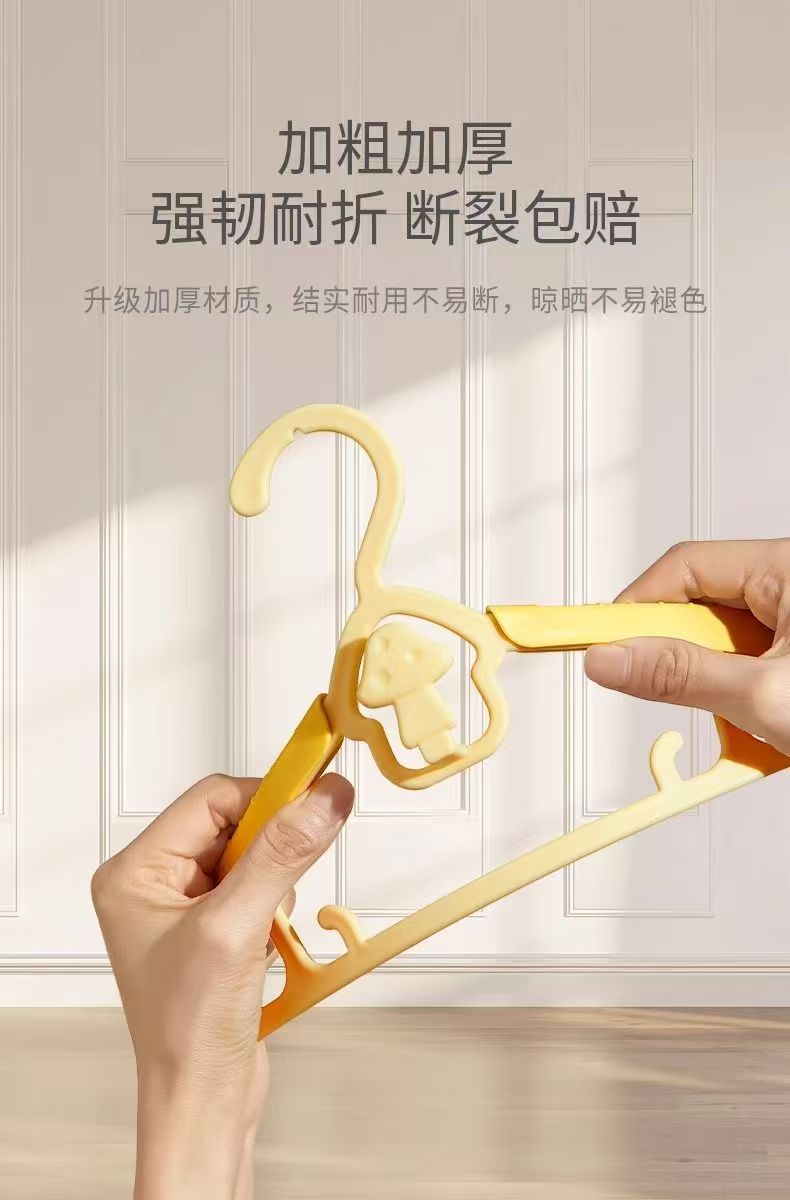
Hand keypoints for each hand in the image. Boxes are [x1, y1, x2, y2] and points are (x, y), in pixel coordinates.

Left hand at [92, 770, 353, 1199]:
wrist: (203, 1102)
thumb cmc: (186, 1033)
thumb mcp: (234, 929)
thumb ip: (280, 856)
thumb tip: (321, 800)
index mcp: (136, 872)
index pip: (211, 798)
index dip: (267, 794)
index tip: (319, 788)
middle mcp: (155, 883)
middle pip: (233, 822)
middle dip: (273, 843)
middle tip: (302, 858)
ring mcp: (186, 908)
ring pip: (252, 854)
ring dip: (278, 877)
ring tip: (271, 921)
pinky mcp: (216, 931)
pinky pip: (259, 887)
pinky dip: (279, 903)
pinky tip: (273, 936)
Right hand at [583, 538, 789, 754]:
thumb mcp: (764, 695)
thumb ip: (682, 676)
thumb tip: (612, 658)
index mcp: (786, 568)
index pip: (684, 567)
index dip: (637, 606)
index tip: (596, 639)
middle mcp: (789, 585)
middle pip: (700, 605)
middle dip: (679, 654)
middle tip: (658, 688)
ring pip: (723, 641)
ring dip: (711, 682)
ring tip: (734, 720)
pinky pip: (748, 663)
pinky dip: (738, 695)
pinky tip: (752, 724)